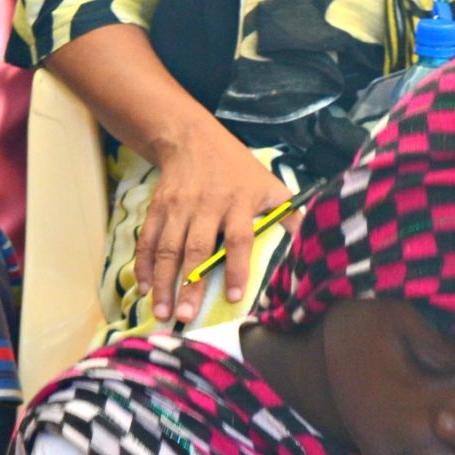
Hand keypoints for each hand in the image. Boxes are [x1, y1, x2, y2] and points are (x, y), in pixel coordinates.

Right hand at [138, 122, 289, 322]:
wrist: (192, 137)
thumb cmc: (237, 169)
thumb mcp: (268, 185)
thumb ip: (288, 215)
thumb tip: (311, 241)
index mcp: (237, 203)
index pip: (238, 239)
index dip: (237, 267)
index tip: (234, 297)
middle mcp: (205, 206)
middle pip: (197, 249)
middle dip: (191, 285)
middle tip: (186, 317)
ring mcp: (178, 207)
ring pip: (168, 249)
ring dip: (164, 282)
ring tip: (160, 312)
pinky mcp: (158, 208)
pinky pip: (148, 239)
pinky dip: (144, 264)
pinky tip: (143, 288)